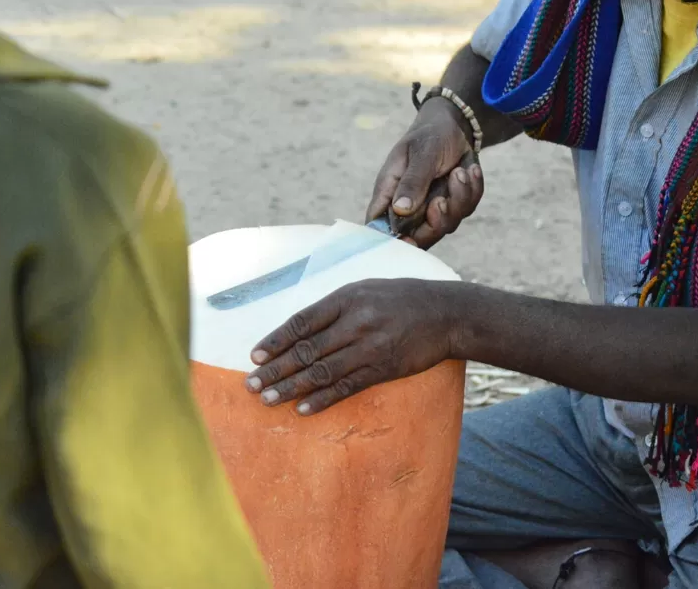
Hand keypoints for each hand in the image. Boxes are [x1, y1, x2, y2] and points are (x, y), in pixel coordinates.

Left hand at [244, 279, 460, 414]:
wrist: (447, 314)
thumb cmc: (403, 299)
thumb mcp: (367, 289)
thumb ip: (335, 307)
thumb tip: (299, 329)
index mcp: (347, 298)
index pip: (302, 322)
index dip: (276, 341)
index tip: (255, 357)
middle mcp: (356, 322)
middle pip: (306, 350)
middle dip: (275, 369)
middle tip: (251, 385)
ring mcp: (370, 347)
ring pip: (322, 371)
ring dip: (291, 387)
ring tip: (268, 399)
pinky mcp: (383, 368)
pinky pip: (346, 386)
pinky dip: (322, 399)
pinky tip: (302, 408)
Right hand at [366, 99, 483, 248]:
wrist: (455, 126)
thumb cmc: (428, 136)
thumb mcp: (421, 154)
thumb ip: (413, 182)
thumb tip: (401, 209)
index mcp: (390, 193)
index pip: (381, 226)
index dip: (391, 241)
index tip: (408, 241)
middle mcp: (410, 206)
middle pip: (419, 237)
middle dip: (435, 221)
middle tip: (441, 200)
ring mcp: (433, 208)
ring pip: (447, 224)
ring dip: (458, 197)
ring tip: (459, 172)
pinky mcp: (454, 204)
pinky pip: (467, 208)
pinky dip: (472, 189)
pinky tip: (470, 169)